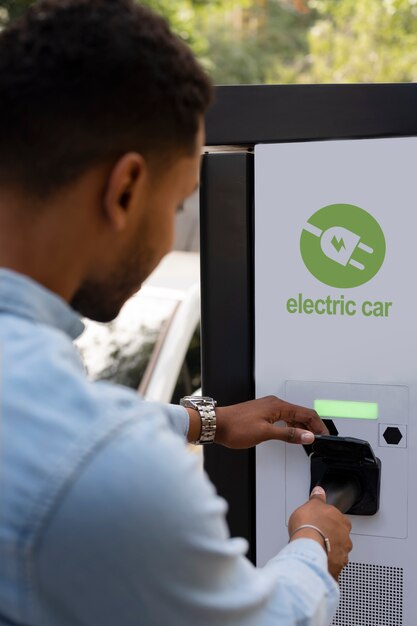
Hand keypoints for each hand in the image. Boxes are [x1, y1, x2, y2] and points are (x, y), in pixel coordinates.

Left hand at [213, 395, 328, 448]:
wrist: (216, 425)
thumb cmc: (235, 427)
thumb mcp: (265, 433)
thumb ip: (288, 434)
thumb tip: (307, 436)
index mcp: (277, 406)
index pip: (305, 413)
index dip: (317, 425)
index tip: (324, 436)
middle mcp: (274, 404)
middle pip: (300, 414)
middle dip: (312, 426)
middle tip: (320, 439)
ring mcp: (267, 408)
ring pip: (292, 416)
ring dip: (302, 426)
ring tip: (309, 438)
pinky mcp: (262, 414)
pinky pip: (283, 418)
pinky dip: (291, 426)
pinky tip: (292, 434)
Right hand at [288, 486, 352, 580]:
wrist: (306, 547)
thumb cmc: (309, 526)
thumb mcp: (312, 504)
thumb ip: (317, 498)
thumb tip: (319, 491)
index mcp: (343, 522)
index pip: (340, 521)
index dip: (330, 522)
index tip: (323, 523)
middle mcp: (346, 540)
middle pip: (341, 538)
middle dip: (332, 538)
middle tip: (319, 537)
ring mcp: (342, 556)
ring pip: (338, 554)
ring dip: (330, 553)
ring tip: (317, 552)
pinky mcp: (336, 570)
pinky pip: (333, 569)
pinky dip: (327, 567)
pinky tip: (318, 565)